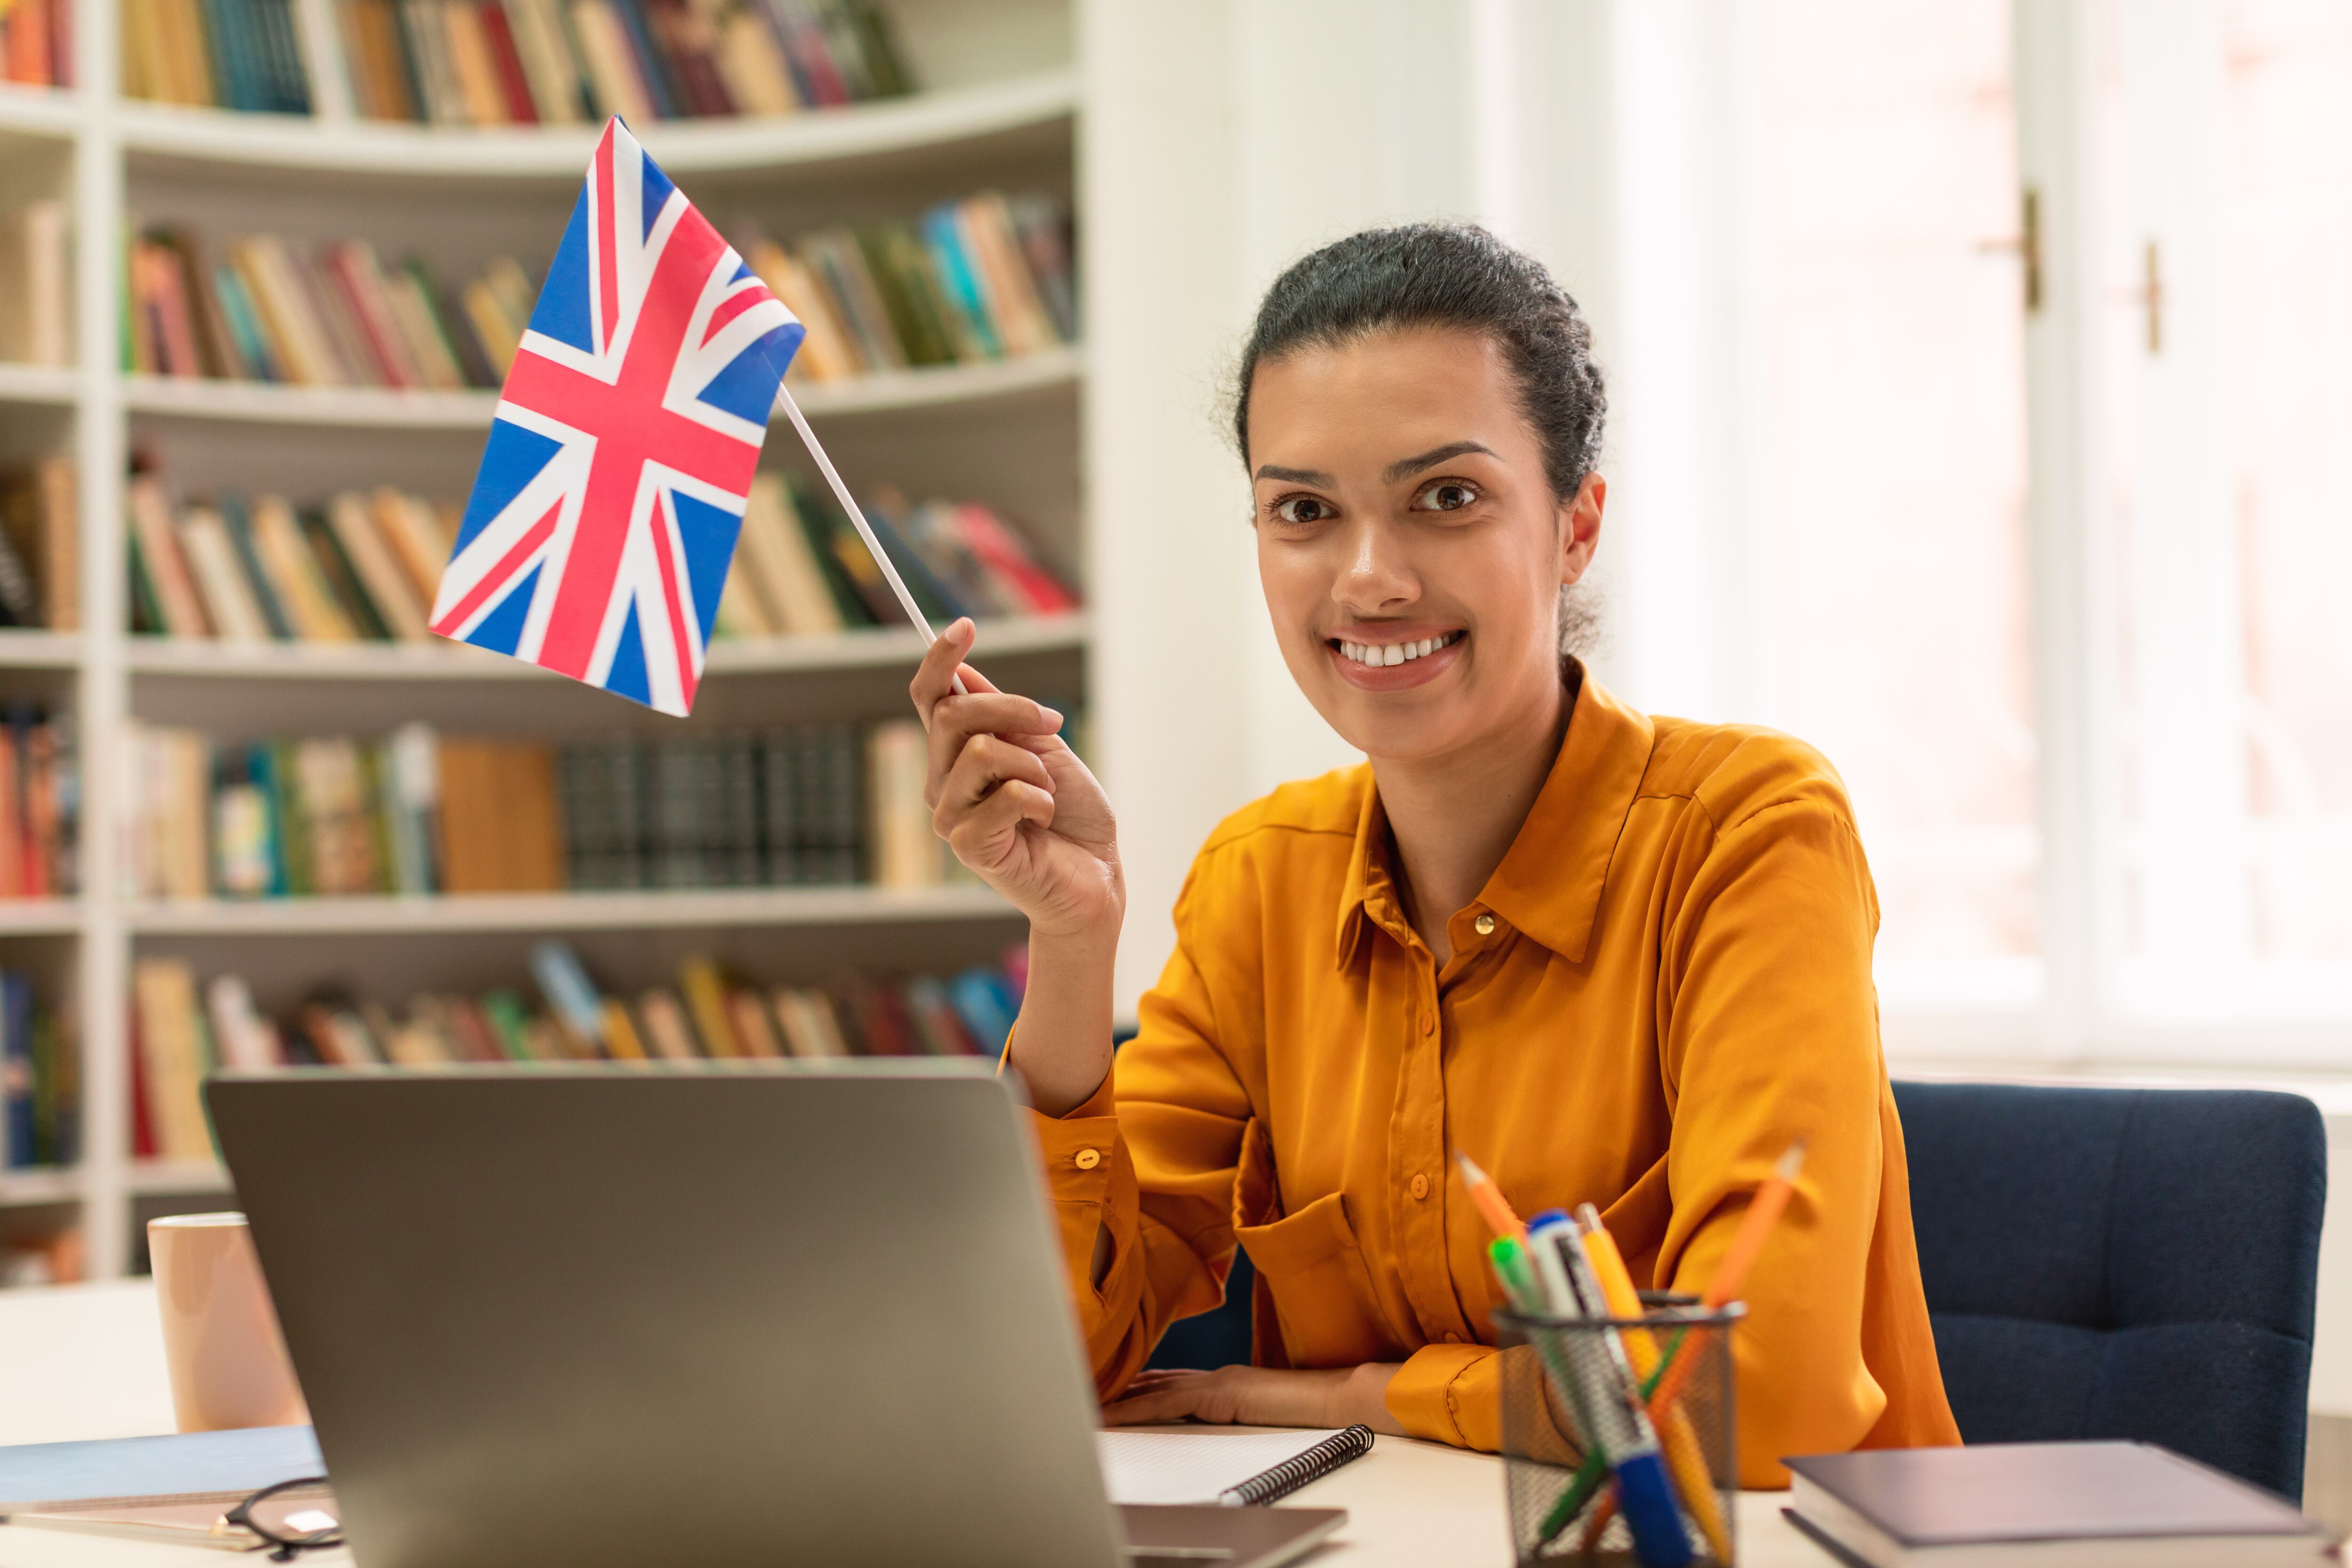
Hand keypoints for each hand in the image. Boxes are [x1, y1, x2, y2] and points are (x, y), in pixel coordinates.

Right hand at [912, 619, 1122, 943]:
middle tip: (1053, 724)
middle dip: (1012, 708)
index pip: (930, 699)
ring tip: (1047, 793)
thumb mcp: (1044, 750)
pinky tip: (1044, 820)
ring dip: (1033, 766)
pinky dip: (1039, 799)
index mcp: (957, 756)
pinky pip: (1004, 794)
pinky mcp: (968, 846)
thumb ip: (1004, 718)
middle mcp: (943, 784)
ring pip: (981, 752)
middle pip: (953, 715)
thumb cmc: (1073, 817)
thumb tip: (962, 674)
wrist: (1095, 879)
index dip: (940, 660)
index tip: (965, 626)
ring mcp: (951, 816)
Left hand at [1101, 1364, 1405, 1433]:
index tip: (1114, 1387)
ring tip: (1087, 1403)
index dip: (1140, 1383)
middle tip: (1087, 1388)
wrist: (1336, 1399)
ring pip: (1153, 1390)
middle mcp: (1215, 1375)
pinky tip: (1112, 1415)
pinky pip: (1165, 1404)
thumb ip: (1239, 1410)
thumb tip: (1224, 1419)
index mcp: (1225, 1380)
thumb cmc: (1309, 1411)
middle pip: (1155, 1380)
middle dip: (1120, 1386)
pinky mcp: (1217, 1394)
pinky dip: (1134, 1410)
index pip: (1172, 1381)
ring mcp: (1215, 1382)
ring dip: (1118, 1398)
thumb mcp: (1265, 1411)